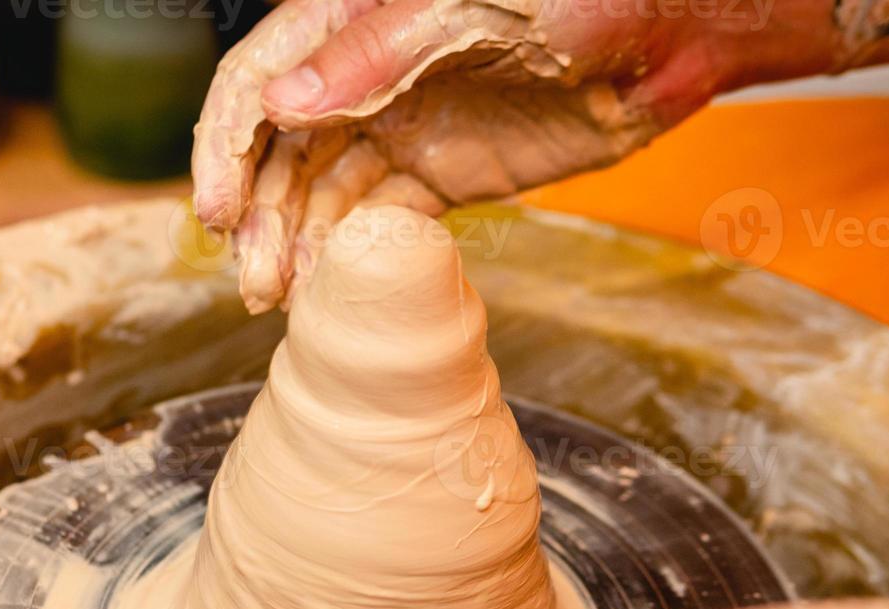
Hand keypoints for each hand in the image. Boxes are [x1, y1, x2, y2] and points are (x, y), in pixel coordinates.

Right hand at [192, 0, 757, 311]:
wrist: (673, 34)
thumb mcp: (474, 7)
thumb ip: (375, 54)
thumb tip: (282, 104)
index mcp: (353, 15)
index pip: (260, 79)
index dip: (226, 146)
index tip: (216, 212)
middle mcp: (364, 73)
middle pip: (280, 148)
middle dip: (258, 216)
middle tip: (255, 282)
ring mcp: (401, 124)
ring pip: (321, 190)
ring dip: (296, 244)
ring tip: (282, 298)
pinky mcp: (440, 172)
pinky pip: (376, 218)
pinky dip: (348, 253)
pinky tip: (328, 288)